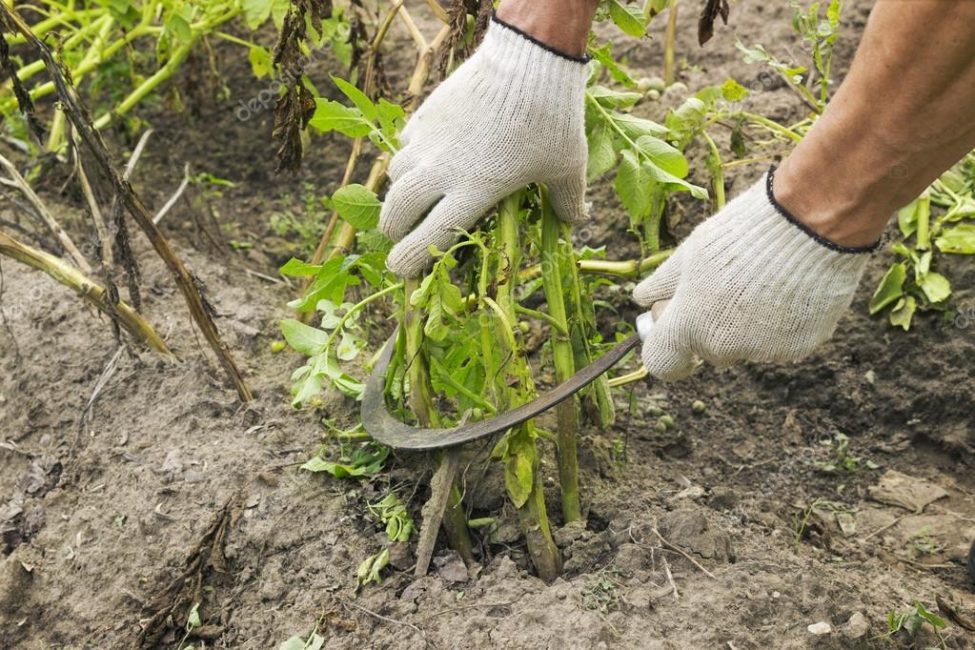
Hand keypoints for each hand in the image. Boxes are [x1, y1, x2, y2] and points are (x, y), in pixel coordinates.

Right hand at [380, 15, 589, 276]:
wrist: (528, 59)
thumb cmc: (552, 119)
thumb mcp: (567, 165)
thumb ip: (567, 199)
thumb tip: (578, 221)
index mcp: (474, 192)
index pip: (430, 236)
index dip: (410, 259)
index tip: (400, 271)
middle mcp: (442, 170)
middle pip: (398, 209)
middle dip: (393, 229)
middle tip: (397, 236)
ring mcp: (429, 140)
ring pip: (395, 175)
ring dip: (398, 193)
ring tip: (410, 199)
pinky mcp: (426, 113)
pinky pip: (404, 144)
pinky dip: (408, 158)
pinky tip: (423, 158)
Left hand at [633, 169, 876, 380]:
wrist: (810, 225)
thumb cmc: (742, 233)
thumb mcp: (691, 252)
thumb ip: (663, 282)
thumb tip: (642, 298)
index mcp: (689, 325)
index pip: (661, 363)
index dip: (664, 348)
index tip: (670, 330)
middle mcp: (724, 347)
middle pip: (706, 348)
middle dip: (709, 324)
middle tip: (724, 284)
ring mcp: (763, 351)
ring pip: (745, 345)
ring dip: (746, 323)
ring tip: (763, 279)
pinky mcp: (798, 348)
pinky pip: (779, 342)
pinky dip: (780, 322)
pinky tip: (787, 289)